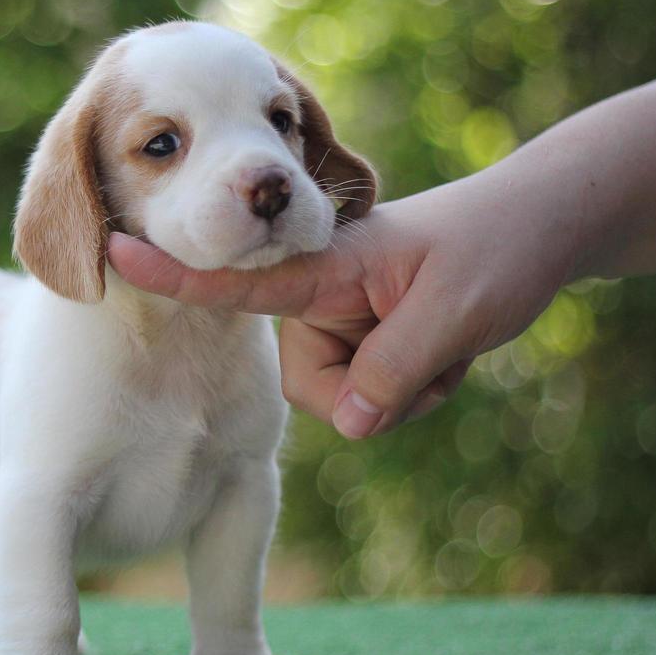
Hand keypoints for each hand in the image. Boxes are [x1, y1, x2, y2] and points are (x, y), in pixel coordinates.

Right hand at [107, 175, 575, 437]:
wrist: (541, 229)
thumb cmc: (497, 249)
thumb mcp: (456, 313)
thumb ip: (393, 373)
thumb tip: (352, 425)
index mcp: (325, 268)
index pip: (234, 281)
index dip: (172, 272)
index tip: (114, 252)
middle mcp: (320, 297)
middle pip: (310, 384)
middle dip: (372, 394)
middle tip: (440, 360)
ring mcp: (341, 321)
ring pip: (342, 400)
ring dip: (404, 394)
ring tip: (450, 348)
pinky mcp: (363, 341)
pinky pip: (369, 400)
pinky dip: (416, 392)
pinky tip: (450, 354)